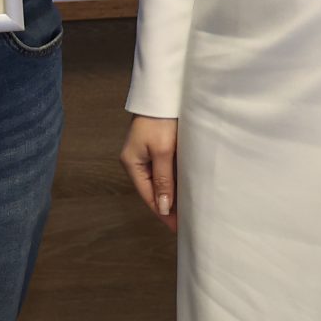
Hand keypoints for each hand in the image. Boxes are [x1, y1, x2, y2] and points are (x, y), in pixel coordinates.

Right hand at [121, 115, 179, 230]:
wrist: (162, 92)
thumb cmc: (160, 120)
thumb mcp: (163, 152)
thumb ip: (164, 180)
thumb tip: (163, 207)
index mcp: (131, 163)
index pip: (149, 196)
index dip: (164, 214)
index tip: (179, 228)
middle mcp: (135, 160)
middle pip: (153, 190)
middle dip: (169, 206)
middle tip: (187, 220)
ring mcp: (144, 153)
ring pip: (159, 180)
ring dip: (172, 192)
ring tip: (188, 208)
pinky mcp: (154, 146)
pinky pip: (163, 169)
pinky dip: (173, 179)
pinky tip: (185, 186)